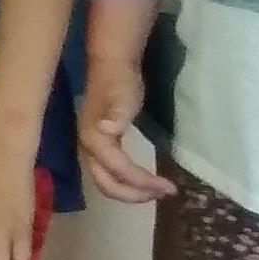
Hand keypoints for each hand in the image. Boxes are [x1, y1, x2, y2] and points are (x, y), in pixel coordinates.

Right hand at [77, 50, 171, 205]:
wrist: (111, 64)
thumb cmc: (119, 81)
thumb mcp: (122, 96)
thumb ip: (116, 114)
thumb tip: (107, 130)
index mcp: (94, 140)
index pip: (119, 171)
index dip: (143, 182)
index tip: (170, 187)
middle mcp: (88, 148)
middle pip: (107, 184)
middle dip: (134, 195)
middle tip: (163, 194)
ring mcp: (93, 148)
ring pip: (108, 181)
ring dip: (131, 191)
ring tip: (157, 190)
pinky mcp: (101, 145)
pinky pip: (112, 172)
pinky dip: (129, 181)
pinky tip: (144, 178)